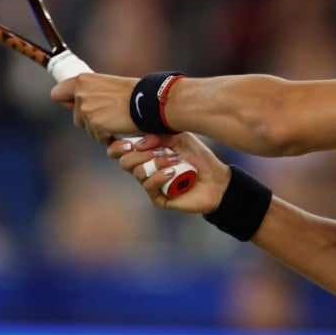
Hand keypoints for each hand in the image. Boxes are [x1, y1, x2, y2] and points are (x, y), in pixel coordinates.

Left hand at [51, 73, 137, 142]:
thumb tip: (84, 102)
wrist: (149, 100)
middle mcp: (80, 95)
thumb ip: (92, 92)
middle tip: (107, 114)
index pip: (57, 94)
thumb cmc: (133, 92)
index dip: (67, 102)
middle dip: (89, 120)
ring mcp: (87, 112)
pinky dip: (109, 136)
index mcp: (82, 80)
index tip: (74, 105)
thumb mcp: (107, 84)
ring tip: (117, 119)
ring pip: (88, 129)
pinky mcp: (96, 126)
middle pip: (75, 117)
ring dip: (100, 128)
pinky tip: (120, 127)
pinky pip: (99, 138)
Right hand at [108, 133, 229, 213]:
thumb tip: (139, 142)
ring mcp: (151, 184)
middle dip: (139, 154)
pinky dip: (158, 177)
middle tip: (158, 149)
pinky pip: (148, 186)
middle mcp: (145, 168)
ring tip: (174, 160)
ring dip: (155, 163)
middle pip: (125, 162)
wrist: (216, 179)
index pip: (121, 150)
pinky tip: (171, 172)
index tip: (129, 142)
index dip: (119, 147)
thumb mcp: (180, 138)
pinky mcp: (158, 198)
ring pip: (137, 173)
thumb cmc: (198, 157)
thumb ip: (160, 136)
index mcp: (146, 152)